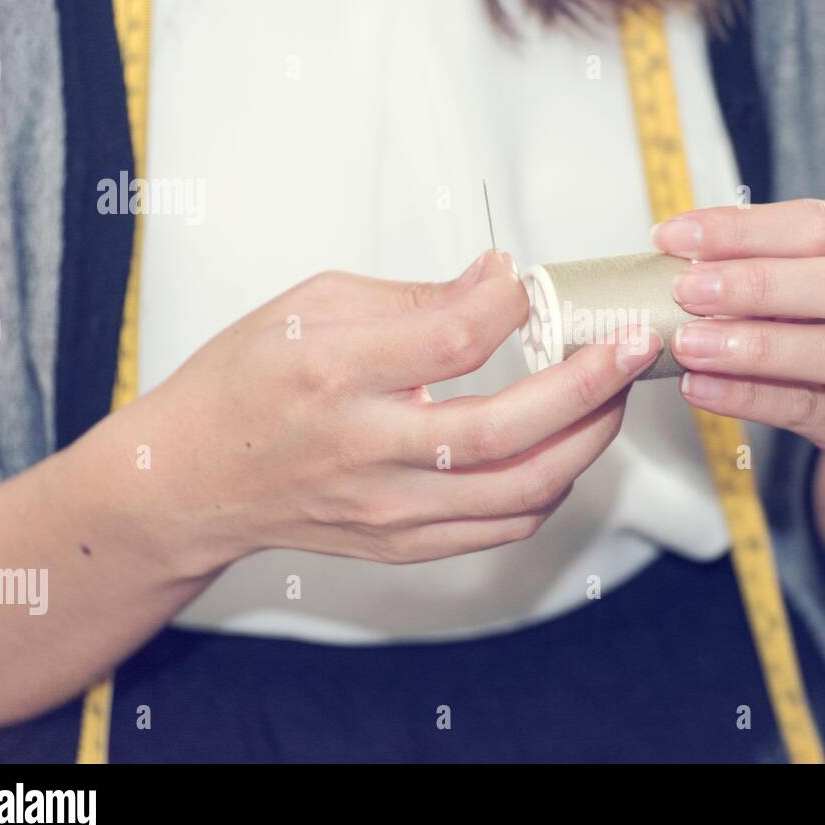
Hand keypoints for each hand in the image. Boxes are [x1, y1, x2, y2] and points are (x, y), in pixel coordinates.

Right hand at [128, 250, 661, 569]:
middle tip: (632, 345)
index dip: (513, 302)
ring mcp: (387, 508)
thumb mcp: (313, 306)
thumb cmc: (247, 382)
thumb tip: (500, 279)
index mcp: (334, 373)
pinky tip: (566, 445)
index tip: (537, 281)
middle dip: (589, 383)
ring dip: (586, 439)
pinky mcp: (403, 544)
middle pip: (505, 428)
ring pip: (521, 490)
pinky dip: (551, 485)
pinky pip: (503, 526)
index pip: (452, 337)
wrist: (192, 482)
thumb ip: (416, 298)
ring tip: (612, 394)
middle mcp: (364, 449)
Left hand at [652, 199, 824, 463]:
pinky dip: (746, 397)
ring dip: (754, 347)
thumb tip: (677, 248)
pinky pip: (805, 408)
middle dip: (758, 285)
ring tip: (688, 343)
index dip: (741, 228)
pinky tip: (698, 386)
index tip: (673, 235)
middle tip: (686, 289)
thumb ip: (767, 253)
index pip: (816, 224)